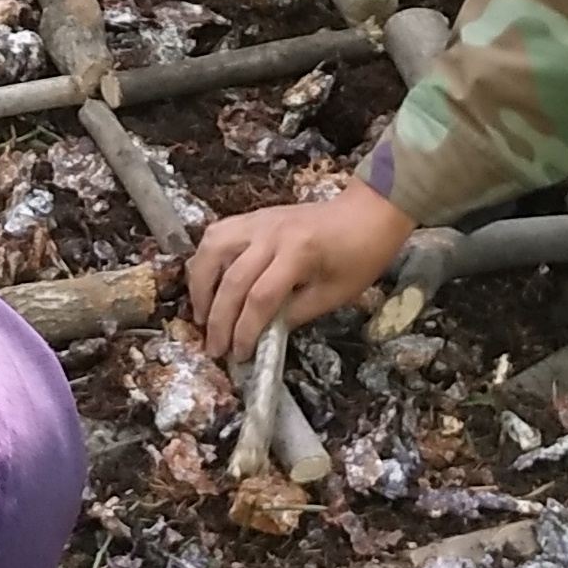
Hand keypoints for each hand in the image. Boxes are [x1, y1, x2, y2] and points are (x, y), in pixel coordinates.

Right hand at [187, 181, 412, 361]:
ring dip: (200, 285)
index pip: (260, 298)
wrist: (367, 213)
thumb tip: (261, 336)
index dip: (245, 330)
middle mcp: (271, 233)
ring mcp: (258, 220)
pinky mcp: (252, 217)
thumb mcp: (334, 295)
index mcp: (299, 253)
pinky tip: (206, 283)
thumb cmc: (358, 256)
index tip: (239, 354)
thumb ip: (294, 314)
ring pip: (212, 249)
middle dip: (219, 320)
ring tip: (202, 315)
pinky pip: (216, 234)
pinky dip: (205, 260)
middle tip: (214, 348)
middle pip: (231, 279)